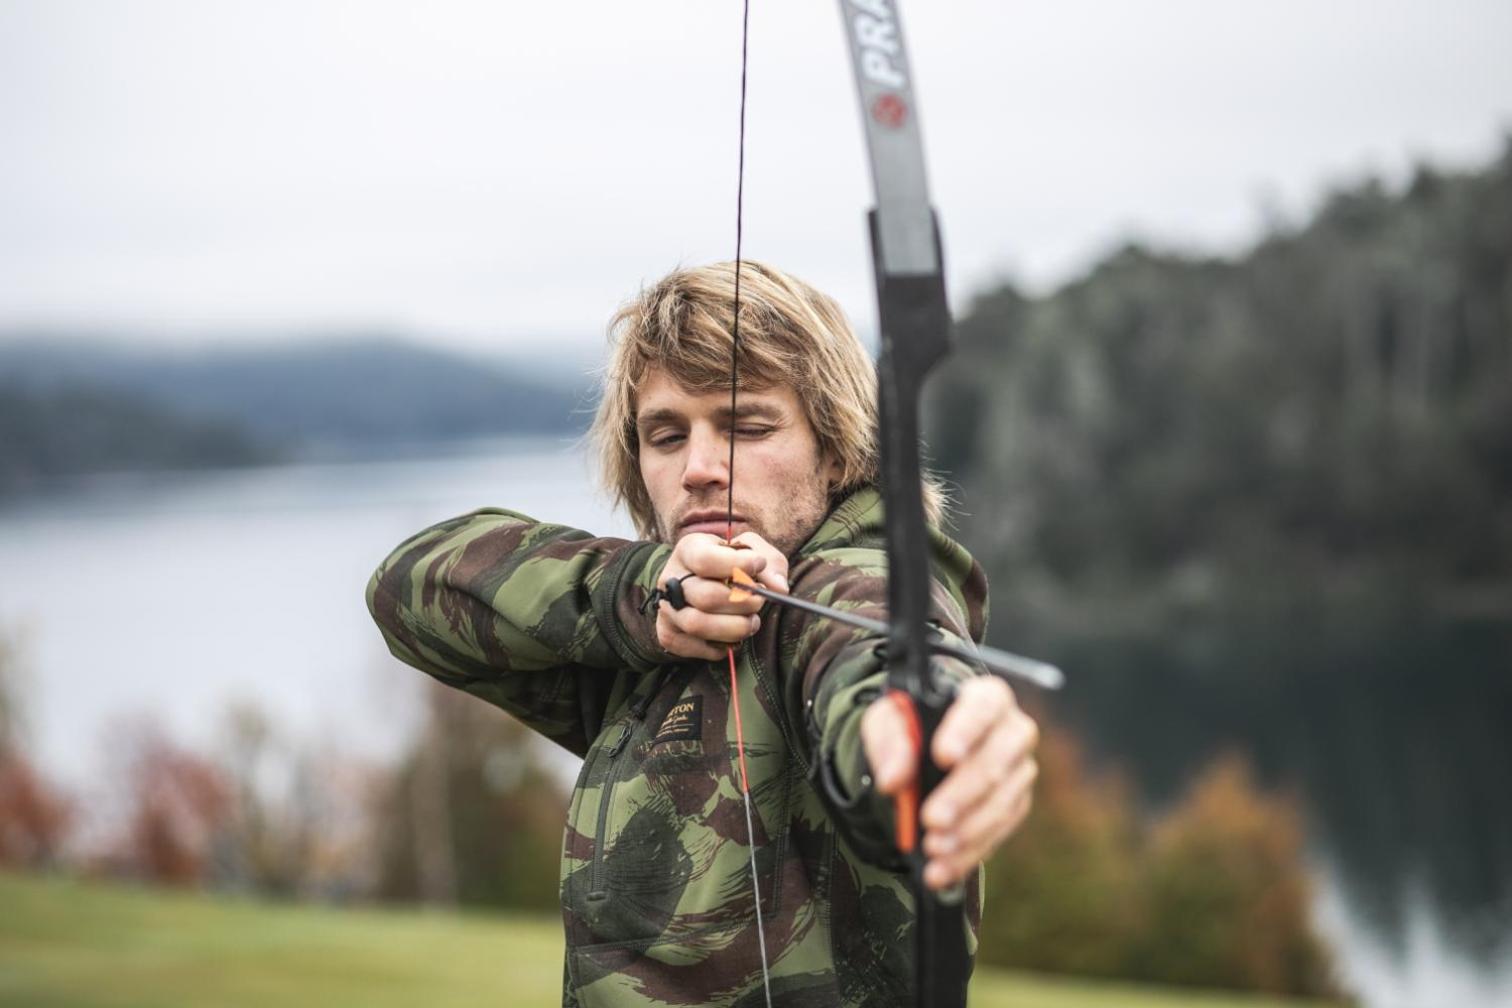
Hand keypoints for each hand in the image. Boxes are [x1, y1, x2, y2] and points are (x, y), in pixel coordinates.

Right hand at [655, 531, 789, 660]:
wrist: (699, 585)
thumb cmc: (730, 565)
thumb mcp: (750, 550)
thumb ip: (770, 562)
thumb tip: (780, 588)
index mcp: (688, 550)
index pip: (705, 560)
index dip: (737, 565)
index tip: (759, 564)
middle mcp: (671, 579)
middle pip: (706, 597)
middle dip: (743, 603)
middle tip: (760, 601)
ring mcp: (667, 610)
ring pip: (699, 625)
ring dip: (736, 627)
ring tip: (751, 622)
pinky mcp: (670, 636)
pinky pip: (700, 648)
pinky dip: (725, 646)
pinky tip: (734, 635)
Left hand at [862, 675, 1038, 889]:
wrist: (925, 750)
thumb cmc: (911, 726)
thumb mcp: (888, 722)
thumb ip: (889, 742)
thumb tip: (893, 780)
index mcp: (986, 697)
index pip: (985, 705)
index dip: (966, 730)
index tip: (942, 756)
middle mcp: (1013, 730)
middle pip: (997, 760)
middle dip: (963, 794)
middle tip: (931, 819)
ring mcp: (1019, 770)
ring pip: (1002, 803)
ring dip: (967, 831)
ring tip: (932, 849)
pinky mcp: (1016, 805)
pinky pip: (999, 833)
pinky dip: (969, 854)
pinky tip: (942, 869)